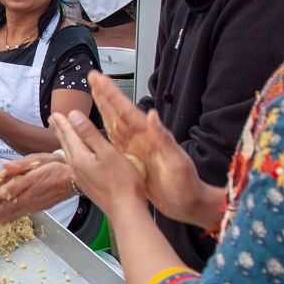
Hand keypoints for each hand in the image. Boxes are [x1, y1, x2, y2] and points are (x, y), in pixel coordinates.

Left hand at [0, 153, 74, 223]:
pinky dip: (10, 218)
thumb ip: (19, 166)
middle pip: (4, 204)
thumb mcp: (38, 160)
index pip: (3, 190)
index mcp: (26, 182)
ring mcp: (35, 204)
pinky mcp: (40, 207)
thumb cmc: (57, 165)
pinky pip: (21, 214)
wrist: (76, 179)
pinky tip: (4, 221)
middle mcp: (29, 196)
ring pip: (12, 212)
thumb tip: (2, 168)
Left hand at [49, 109, 146, 216]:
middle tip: (52, 120)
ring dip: (64, 141)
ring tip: (61, 134)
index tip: (55, 113)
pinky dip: (73, 153)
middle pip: (65, 144)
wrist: (125, 209)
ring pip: (69, 154)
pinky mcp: (88, 185)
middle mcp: (77, 168)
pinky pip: (75, 164)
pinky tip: (76, 156)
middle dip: (59, 130)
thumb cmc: (122, 182)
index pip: (69, 135)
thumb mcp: (106, 152)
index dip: (63, 122)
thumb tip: (73, 116)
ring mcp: (81, 178)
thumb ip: (89, 133)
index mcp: (80, 158)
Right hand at [87, 71, 214, 223]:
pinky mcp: (134, 162)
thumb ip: (165, 139)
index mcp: (150, 138)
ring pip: (115, 125)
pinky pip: (115, 144)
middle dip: (105, 95)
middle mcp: (142, 140)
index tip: (100, 79)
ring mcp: (137, 150)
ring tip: (93, 94)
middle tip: (92, 77)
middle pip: (119, 113)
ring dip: (104, 109)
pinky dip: (104, 133)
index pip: (127, 111)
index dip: (112, 95)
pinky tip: (98, 129)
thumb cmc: (187, 185)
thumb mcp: (177, 162)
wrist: (191, 205)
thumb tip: (152, 115)